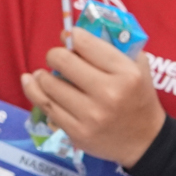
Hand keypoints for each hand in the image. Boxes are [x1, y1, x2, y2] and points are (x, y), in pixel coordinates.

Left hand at [20, 30, 166, 167]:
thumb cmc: (139, 98)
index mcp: (126, 74)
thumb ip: (115, 47)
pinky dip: (34, 91)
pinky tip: (30, 82)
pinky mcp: (77, 132)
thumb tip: (78, 34)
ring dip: (42, 75)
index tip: (68, 37)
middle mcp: (108, 94)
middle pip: (63, 61)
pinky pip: (46, 107)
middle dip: (55, 55)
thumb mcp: (138, 67)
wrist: (145, 141)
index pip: (85, 44)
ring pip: (49, 85)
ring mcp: (91, 116)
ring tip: (43, 73)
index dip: (71, 36)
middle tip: (57, 58)